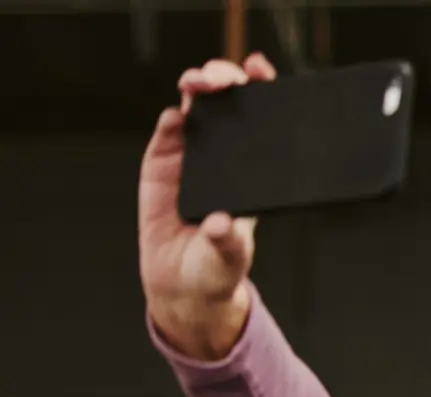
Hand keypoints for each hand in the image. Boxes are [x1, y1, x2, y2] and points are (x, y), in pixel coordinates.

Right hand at [139, 53, 277, 359]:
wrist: (182, 284)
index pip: (262, 122)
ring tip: (198, 84)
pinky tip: (175, 118)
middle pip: (227, 105)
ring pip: (195, 110)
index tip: (261, 72)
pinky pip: (167, 134)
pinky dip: (171, 122)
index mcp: (252, 172)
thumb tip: (219, 223)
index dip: (262, 91)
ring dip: (197, 89)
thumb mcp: (228, 256)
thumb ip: (225, 240)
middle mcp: (224, 157)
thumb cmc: (217, 267)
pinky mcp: (161, 165)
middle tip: (222, 79)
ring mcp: (191, 157)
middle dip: (225, 81)